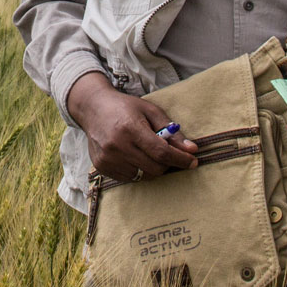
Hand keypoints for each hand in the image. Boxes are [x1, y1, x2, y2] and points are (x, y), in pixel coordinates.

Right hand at [66, 71, 199, 182]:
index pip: (161, 152)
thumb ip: (171, 131)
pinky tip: (136, 156)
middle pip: (154, 168)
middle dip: (169, 164)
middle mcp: (117, 146)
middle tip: (171, 155)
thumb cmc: (125, 107)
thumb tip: (191, 149)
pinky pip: (131, 178)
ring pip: (144, 176)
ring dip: (154, 168)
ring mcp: (108, 159)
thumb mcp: (151, 111)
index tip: (193, 161)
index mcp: (130, 128)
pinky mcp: (102, 167)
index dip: (180, 159)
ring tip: (150, 153)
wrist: (93, 108)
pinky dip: (139, 171)